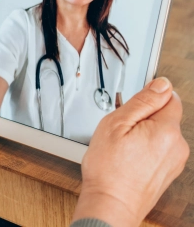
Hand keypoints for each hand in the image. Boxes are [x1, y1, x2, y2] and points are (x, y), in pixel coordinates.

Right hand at [73, 77, 188, 226]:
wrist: (111, 203)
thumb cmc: (109, 169)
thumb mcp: (116, 124)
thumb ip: (142, 102)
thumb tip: (161, 84)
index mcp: (166, 131)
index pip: (170, 97)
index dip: (148, 97)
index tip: (132, 106)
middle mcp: (178, 146)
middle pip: (164, 116)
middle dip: (144, 117)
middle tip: (121, 129)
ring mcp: (175, 161)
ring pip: (161, 133)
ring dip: (144, 133)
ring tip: (122, 145)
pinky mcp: (168, 172)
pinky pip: (159, 149)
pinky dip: (145, 148)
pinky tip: (128, 157)